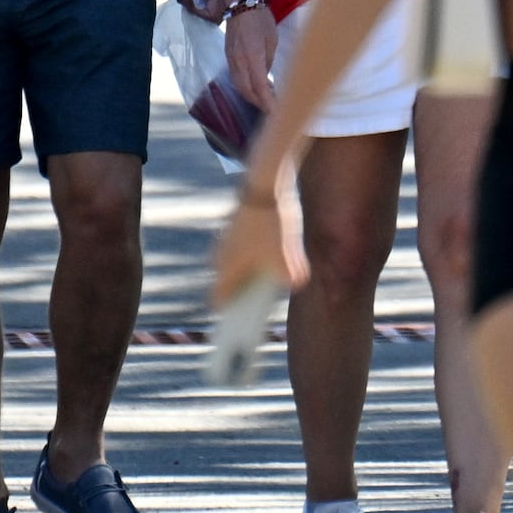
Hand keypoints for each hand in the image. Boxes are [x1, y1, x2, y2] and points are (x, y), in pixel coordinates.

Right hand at [213, 183, 308, 307]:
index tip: (240, 328)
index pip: (217, 301)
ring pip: (237, 264)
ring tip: (272, 276)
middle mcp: (220, 255)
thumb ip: (291, 279)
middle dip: (243, 293)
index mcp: (225, 269)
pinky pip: (244, 247)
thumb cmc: (272, 225)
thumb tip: (295, 283)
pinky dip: (255, 253)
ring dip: (251, 271)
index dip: (229, 316)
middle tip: (259, 302)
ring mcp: (226, 238)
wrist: (266, 184)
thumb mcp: (288, 259)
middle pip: (229, 284)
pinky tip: (276, 250)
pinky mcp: (236, 224)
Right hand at [225, 2, 278, 107]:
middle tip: (273, 109)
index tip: (277, 111)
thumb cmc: (260, 18)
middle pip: (247, 91)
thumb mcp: (272, 40)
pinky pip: (235, 77)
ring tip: (265, 100)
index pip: (260, 86)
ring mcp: (231, 59)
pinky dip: (245, 86)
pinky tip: (255, 86)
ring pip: (239, 86)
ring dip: (251, 96)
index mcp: (253, 55)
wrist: (240, 3)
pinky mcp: (228, 56)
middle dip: (259, 103)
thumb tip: (266, 77)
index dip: (267, 102)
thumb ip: (268, 61)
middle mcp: (239, 60)